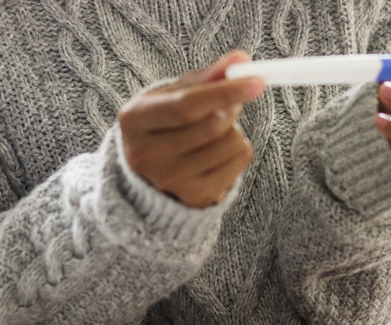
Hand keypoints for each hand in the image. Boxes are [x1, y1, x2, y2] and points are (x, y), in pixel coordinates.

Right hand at [118, 51, 264, 207]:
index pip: (186, 106)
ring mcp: (168, 180)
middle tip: (230, 102)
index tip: (256, 81)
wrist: (151, 170)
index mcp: (133, 120)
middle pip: (211, 126)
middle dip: (231, 107)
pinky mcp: (193, 197)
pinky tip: (219, 151)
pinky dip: (238, 150)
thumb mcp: (173, 93)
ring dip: (234, 129)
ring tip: (216, 130)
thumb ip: (206, 77)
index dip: (224, 92)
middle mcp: (145, 155)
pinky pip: (239, 163)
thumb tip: (241, 60)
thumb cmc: (164, 122)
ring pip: (230, 143)